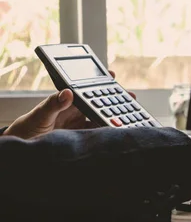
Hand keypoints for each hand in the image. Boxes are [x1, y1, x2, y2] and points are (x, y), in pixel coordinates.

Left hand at [4, 71, 133, 138]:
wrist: (28, 146)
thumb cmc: (29, 127)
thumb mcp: (39, 115)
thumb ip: (53, 104)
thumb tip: (68, 92)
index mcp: (67, 101)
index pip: (85, 89)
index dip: (99, 82)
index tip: (111, 75)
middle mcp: (76, 111)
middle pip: (99, 102)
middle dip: (115, 99)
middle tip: (130, 96)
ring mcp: (81, 124)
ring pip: (102, 117)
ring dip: (115, 116)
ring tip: (129, 115)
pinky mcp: (83, 136)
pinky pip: (99, 132)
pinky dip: (109, 130)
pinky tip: (118, 130)